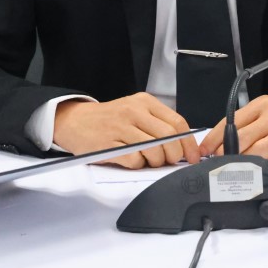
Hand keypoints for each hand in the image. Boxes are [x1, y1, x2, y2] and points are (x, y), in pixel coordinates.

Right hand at [53, 93, 200, 168]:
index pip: (177, 122)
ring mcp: (121, 128)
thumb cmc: (109, 120)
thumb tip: (182, 144)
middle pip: (168, 137)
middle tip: (170, 161)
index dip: (188, 143)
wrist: (75, 121)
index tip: (193, 156)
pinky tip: (131, 160)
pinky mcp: (109, 145)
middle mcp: (134, 112)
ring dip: (156, 161)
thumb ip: (157, 123)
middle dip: (174, 155)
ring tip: (149, 161)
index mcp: (144, 102)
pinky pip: (134, 160)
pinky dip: (138, 165)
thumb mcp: (135, 111)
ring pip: (154, 150)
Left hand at [198, 94, 267, 164]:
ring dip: (243, 163)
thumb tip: (220, 143)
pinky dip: (267, 168)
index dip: (215, 138)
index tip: (204, 151)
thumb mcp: (266, 109)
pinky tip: (258, 172)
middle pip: (243, 138)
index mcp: (261, 106)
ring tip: (233, 171)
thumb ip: (246, 123)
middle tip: (217, 164)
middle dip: (226, 153)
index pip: (232, 122)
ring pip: (259, 151)